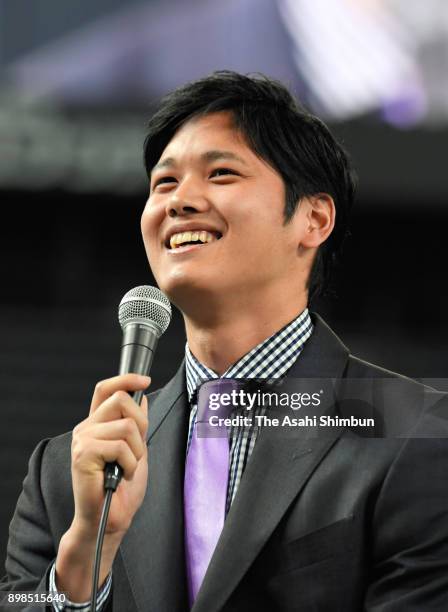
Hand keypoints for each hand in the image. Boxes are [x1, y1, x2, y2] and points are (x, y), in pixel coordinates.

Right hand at [70, 373, 149, 537]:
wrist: (109, 521)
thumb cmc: (121, 489)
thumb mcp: (136, 449)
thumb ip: (136, 424)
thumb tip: (141, 397)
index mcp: (96, 424)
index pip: (105, 389)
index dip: (125, 379)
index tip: (145, 380)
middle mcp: (86, 428)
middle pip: (120, 400)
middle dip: (141, 423)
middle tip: (138, 450)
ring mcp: (82, 440)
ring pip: (126, 425)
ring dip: (137, 450)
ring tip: (128, 467)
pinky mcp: (83, 454)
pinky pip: (120, 446)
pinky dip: (130, 463)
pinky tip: (122, 476)